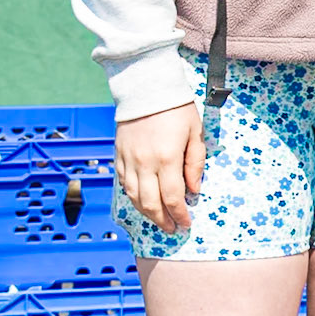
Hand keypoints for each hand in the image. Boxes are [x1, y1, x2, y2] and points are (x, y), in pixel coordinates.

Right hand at [116, 103, 203, 233]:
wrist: (146, 86)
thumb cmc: (177, 108)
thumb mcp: (195, 133)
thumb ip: (195, 164)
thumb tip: (193, 190)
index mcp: (167, 158)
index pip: (172, 198)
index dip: (180, 215)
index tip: (186, 223)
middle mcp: (144, 163)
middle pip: (151, 204)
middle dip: (163, 221)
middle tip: (172, 228)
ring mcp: (129, 160)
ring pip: (134, 197)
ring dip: (147, 213)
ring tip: (159, 220)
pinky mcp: (119, 155)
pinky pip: (124, 183)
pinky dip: (133, 197)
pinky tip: (143, 202)